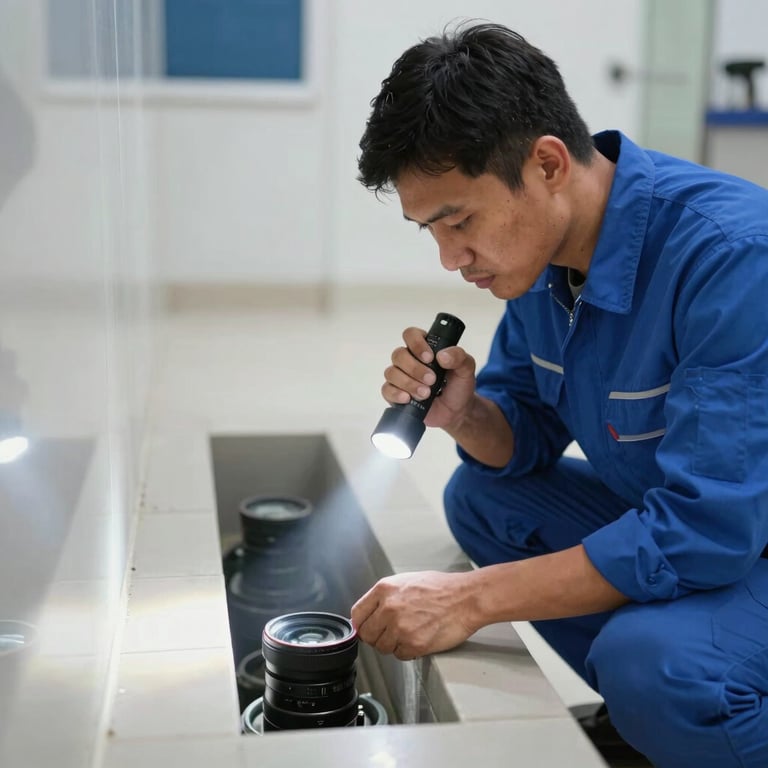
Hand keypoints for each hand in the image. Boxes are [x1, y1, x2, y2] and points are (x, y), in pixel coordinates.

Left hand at [350, 571, 477, 659]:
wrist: (465, 598)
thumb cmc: (440, 588)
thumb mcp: (405, 581)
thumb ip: (385, 596)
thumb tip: (370, 612)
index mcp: (384, 589)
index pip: (357, 614)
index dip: (362, 623)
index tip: (367, 627)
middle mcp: (389, 608)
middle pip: (367, 634)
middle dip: (377, 636)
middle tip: (390, 633)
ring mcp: (401, 628)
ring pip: (382, 647)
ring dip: (393, 644)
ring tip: (409, 632)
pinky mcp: (414, 644)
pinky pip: (400, 655)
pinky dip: (408, 651)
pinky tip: (419, 637)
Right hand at [382, 326, 476, 429]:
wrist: (456, 411)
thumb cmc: (458, 386)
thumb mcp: (466, 368)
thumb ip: (459, 357)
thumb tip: (442, 356)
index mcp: (424, 347)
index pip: (411, 335)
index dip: (416, 344)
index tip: (429, 357)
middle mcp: (408, 359)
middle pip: (399, 354)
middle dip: (415, 368)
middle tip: (432, 380)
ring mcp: (400, 376)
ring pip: (392, 372)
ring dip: (409, 383)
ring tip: (426, 394)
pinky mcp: (395, 394)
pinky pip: (387, 390)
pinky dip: (396, 394)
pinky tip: (408, 399)